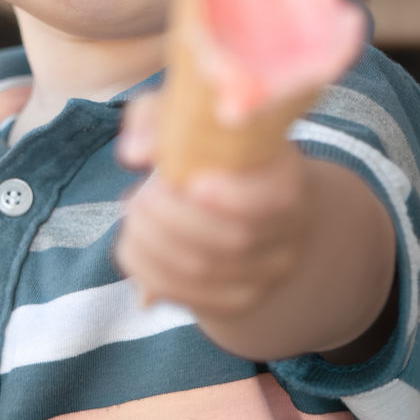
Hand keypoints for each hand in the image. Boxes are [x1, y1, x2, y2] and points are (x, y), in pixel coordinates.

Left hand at [114, 93, 312, 323]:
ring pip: (205, 271)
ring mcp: (265, 275)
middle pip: (234, 240)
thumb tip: (135, 152)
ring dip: (153, 242)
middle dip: (173, 218)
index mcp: (287, 179)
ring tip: (132, 212)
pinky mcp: (235, 302)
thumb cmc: (209, 148)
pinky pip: (186, 295)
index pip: (276, 199)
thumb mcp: (188, 118)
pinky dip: (147, 268)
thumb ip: (158, 120)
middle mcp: (287, 233)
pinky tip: (132, 240)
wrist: (239, 199)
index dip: (235, 197)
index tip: (193, 183)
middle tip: (139, 194)